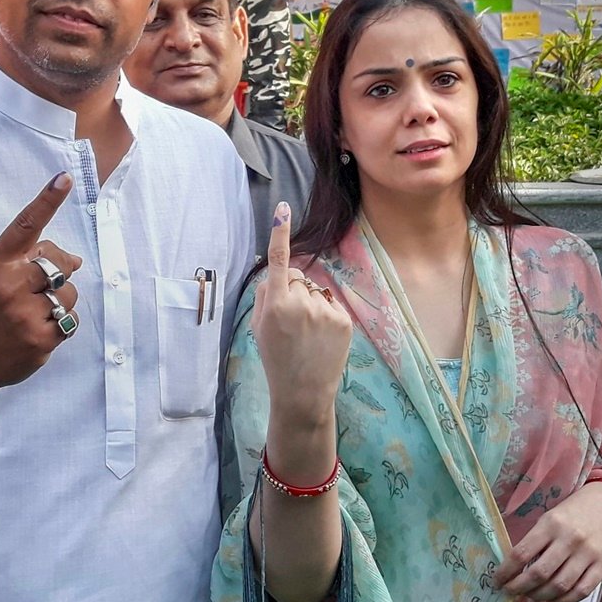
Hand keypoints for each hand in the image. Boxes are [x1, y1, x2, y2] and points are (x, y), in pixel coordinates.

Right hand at [0, 173, 81, 390]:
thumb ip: (28, 261)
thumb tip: (78, 259)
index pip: (25, 226)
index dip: (46, 201)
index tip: (63, 179)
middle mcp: (10, 285)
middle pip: (59, 261)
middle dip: (62, 268)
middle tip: (45, 283)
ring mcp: (25, 314)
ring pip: (70, 291)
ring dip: (61, 299)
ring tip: (36, 312)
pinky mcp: (41, 339)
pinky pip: (72, 319)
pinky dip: (63, 322)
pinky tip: (41, 329)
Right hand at [251, 202, 351, 426]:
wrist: (303, 393)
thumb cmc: (276, 359)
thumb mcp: (258, 327)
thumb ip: (264, 295)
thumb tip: (276, 272)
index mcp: (276, 305)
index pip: (277, 261)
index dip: (280, 233)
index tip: (282, 208)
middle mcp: (301, 303)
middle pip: (296, 276)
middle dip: (291, 288)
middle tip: (289, 319)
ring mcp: (325, 311)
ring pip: (314, 289)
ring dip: (309, 302)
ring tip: (306, 332)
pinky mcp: (343, 320)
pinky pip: (330, 303)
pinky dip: (325, 314)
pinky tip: (320, 337)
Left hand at [494, 482, 601, 601]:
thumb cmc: (571, 512)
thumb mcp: (549, 518)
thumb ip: (535, 540)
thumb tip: (516, 568)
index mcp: (550, 524)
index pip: (522, 552)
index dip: (507, 571)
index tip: (497, 580)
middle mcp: (569, 540)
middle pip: (540, 573)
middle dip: (520, 587)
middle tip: (510, 591)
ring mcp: (588, 554)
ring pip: (560, 586)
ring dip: (540, 596)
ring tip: (529, 595)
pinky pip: (581, 591)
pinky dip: (563, 600)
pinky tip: (552, 599)